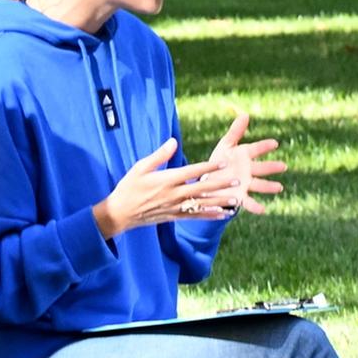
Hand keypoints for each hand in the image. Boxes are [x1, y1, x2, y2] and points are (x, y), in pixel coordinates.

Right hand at [93, 139, 239, 237]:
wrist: (120, 213)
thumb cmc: (129, 187)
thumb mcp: (140, 167)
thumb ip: (159, 155)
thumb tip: (174, 141)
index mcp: (166, 180)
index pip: (191, 172)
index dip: (208, 166)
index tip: (223, 162)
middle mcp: (173, 194)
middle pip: (201, 188)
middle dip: (220, 184)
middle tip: (237, 180)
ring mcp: (175, 207)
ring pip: (202, 204)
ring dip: (220, 201)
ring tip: (237, 198)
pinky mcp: (175, 216)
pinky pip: (196, 216)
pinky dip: (211, 215)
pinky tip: (224, 213)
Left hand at [194, 109, 286, 215]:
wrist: (208, 182)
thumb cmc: (219, 162)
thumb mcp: (225, 145)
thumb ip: (235, 131)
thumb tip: (245, 114)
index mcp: (245, 156)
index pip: (256, 149)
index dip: (265, 146)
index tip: (274, 143)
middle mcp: (249, 170)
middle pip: (262, 168)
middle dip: (272, 167)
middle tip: (283, 166)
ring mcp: (246, 184)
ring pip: (260, 185)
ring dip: (269, 187)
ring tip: (279, 187)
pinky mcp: (240, 197)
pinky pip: (249, 202)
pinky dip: (256, 207)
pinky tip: (263, 210)